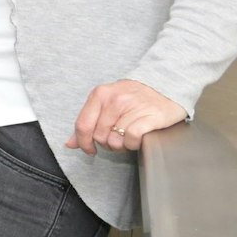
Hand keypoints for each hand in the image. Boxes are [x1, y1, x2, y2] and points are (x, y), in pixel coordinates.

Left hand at [67, 80, 184, 154]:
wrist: (165, 87)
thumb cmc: (133, 97)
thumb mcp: (106, 103)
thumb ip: (88, 121)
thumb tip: (70, 143)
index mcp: (99, 94)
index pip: (83, 125)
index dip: (83, 142)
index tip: (89, 150)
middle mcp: (114, 99)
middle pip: (99, 136)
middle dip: (106, 144)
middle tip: (116, 139)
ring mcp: (132, 107)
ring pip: (115, 140)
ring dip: (121, 145)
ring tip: (127, 138)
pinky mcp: (150, 116)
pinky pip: (132, 139)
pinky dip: (133, 144)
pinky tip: (136, 140)